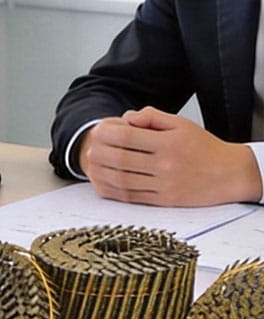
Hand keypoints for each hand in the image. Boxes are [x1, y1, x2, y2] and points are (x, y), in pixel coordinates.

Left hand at [78, 107, 261, 206]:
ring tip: (90, 164)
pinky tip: (101, 181)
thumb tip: (125, 118)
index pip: (128, 138)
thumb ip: (151, 117)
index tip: (98, 131)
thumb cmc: (202, 147)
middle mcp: (166, 165)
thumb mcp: (181, 124)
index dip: (107, 134)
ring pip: (122, 181)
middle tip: (89, 148)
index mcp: (169, 143)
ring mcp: (163, 185)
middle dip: (99, 153)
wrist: (229, 174)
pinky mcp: (162, 201)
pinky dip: (111, 189)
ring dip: (100, 172)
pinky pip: (130, 197)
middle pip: (121, 160)